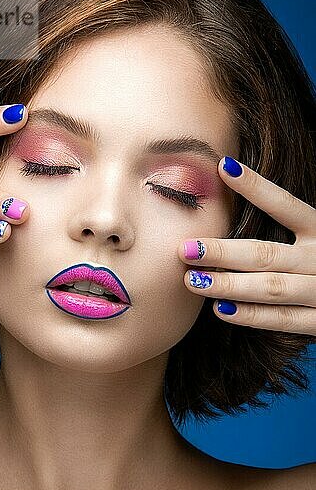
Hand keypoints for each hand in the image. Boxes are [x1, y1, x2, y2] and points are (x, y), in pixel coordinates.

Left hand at [178, 156, 315, 336]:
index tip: (223, 169)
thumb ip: (284, 224)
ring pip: (270, 288)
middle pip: (266, 254)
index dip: (256, 187)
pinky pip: (282, 320)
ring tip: (193, 280)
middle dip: (222, 252)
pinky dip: (250, 315)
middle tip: (185, 250)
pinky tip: (220, 308)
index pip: (285, 205)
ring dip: (228, 285)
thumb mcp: (313, 236)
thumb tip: (231, 188)